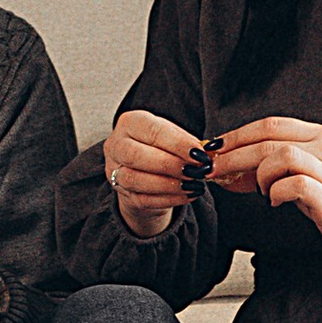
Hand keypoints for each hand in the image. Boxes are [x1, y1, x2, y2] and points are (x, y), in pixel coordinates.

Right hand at [100, 109, 210, 241]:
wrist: (145, 169)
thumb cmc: (161, 146)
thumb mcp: (173, 136)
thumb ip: (187, 143)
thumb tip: (207, 153)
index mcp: (130, 123)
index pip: (151, 131)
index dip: (177, 143)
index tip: (199, 154)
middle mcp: (116, 145)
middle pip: (136, 156)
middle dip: (169, 164)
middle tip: (196, 170)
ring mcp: (114, 171)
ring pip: (135, 180)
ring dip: (168, 185)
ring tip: (194, 185)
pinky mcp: (122, 193)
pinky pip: (143, 200)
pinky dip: (169, 199)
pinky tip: (188, 195)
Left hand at [208, 119, 321, 285]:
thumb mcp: (307, 177)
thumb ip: (275, 168)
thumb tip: (229, 168)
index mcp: (321, 136)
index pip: (270, 124)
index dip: (237, 135)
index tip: (212, 148)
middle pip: (268, 138)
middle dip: (232, 154)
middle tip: (211, 169)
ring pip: (279, 155)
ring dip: (258, 174)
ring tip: (260, 190)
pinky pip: (294, 184)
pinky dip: (276, 192)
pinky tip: (276, 201)